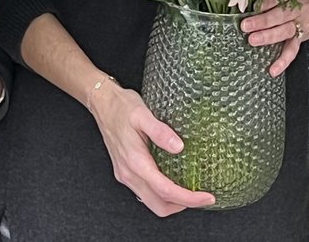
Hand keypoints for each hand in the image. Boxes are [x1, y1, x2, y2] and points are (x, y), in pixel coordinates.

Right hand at [86, 77, 215, 215]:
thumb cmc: (120, 106)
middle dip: (183, 205)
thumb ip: (160, 131)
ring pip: (151, 201)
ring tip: (190, 191)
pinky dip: (161, 195)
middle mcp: (129, 173)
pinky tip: (171, 182)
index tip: (206, 197)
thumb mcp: (142, 113)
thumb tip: (179, 147)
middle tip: (202, 197)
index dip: (188, 198)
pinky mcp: (125, 172)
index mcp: (135, 161)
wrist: (101, 103)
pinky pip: (145, 193)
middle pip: (159, 205)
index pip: (165, 190)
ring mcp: (125, 175)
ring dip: (172, 202)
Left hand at [241, 0, 308, 76]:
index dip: (263, 3)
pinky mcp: (302, 38)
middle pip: (280, 15)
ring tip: (253, 41)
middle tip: (246, 25)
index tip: (250, 7)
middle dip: (262, 21)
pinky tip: (272, 70)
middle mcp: (298, 10)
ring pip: (284, 32)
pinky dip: (282, 62)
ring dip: (268, 37)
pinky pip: (292, 50)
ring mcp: (301, 26)